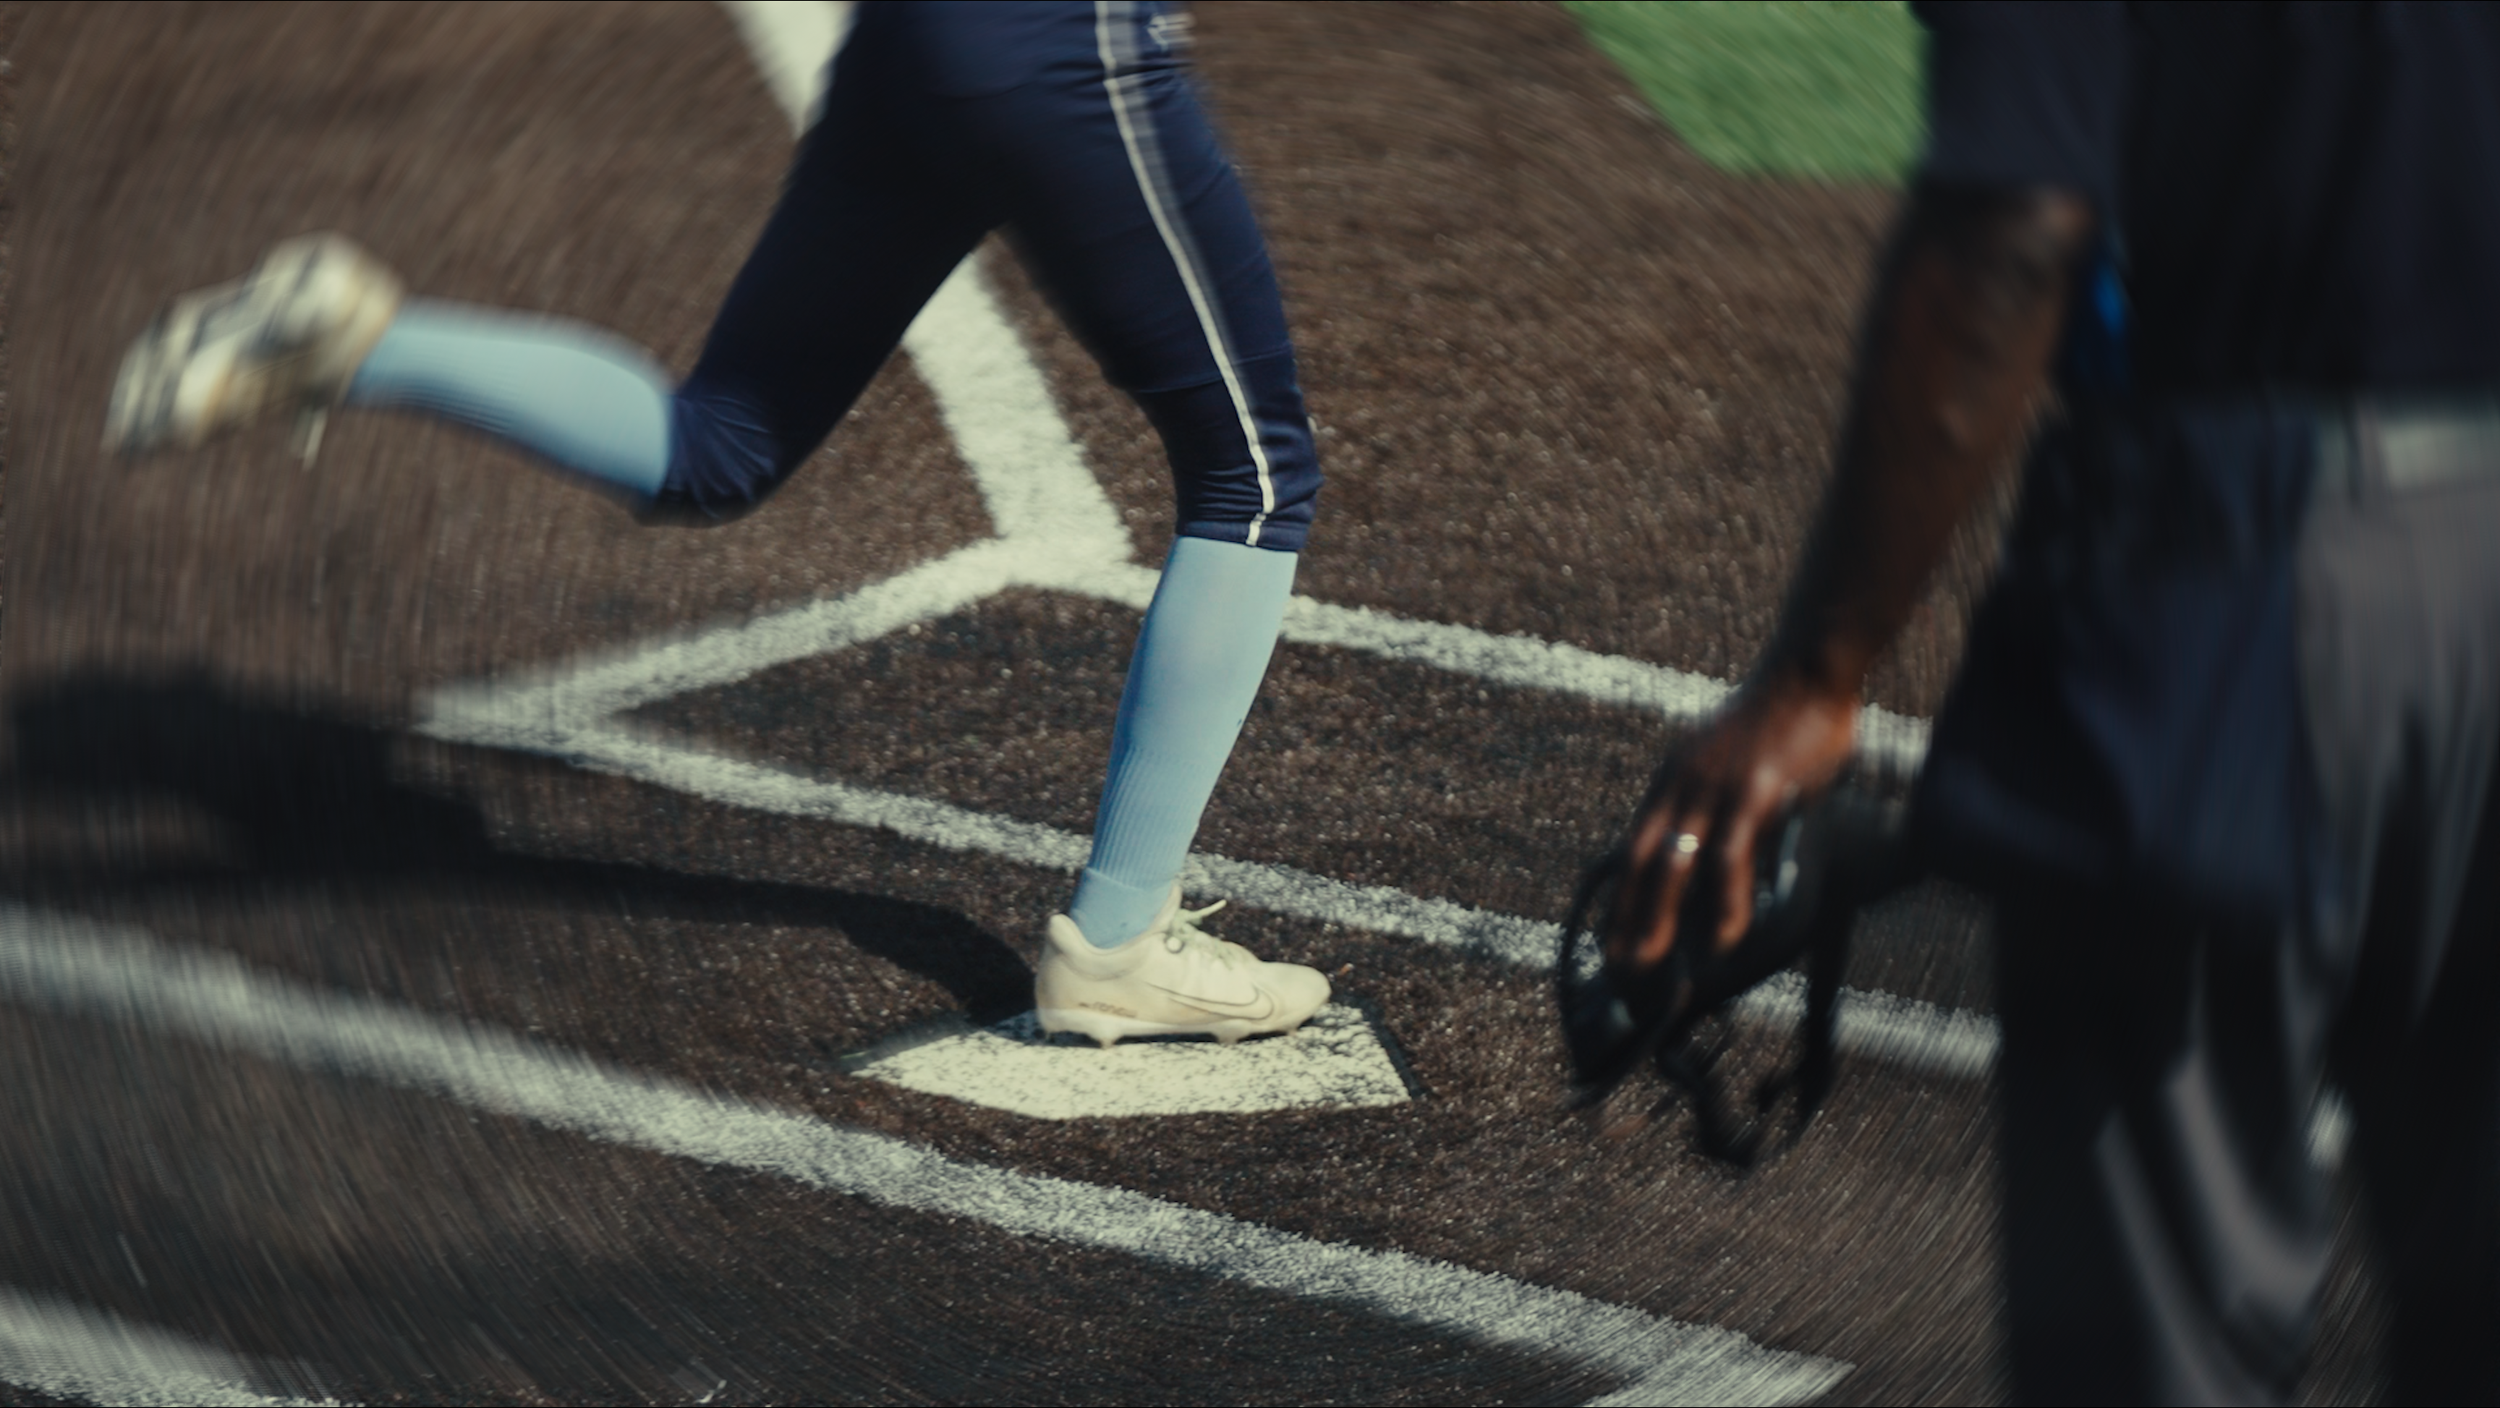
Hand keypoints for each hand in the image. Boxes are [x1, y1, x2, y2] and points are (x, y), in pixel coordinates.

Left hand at [1607, 678, 1859, 968]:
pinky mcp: (1753, 792)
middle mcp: (1681, 785)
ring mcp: (1714, 789)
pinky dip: (1723, 902)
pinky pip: (1731, 856)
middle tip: (1620, 967)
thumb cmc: (1778, 719)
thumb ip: (1715, 802)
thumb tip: (1714, 852)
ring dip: (1661, 918)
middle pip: (1639, 861)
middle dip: (1627, 917)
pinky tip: (1724, 939)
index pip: (1630, 848)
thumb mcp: (1727, 758)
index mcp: (1671, 779)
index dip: (1619, 898)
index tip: (1611, 942)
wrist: (1807, 670)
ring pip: (1675, 865)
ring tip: (1657, 965)